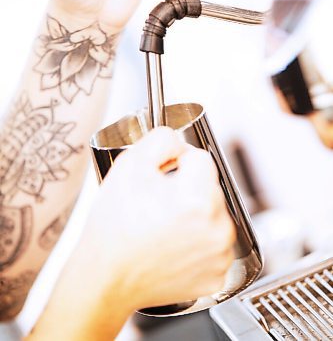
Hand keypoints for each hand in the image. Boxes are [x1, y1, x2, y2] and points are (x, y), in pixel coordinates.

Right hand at [84, 127, 235, 310]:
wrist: (105, 279)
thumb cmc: (114, 228)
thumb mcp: (130, 165)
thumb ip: (162, 139)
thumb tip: (180, 142)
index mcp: (198, 198)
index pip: (201, 158)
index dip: (178, 161)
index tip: (162, 175)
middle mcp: (217, 229)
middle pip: (210, 187)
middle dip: (188, 188)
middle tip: (157, 204)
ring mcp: (219, 256)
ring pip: (213, 214)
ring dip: (195, 214)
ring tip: (163, 226)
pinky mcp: (216, 277)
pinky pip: (212, 244)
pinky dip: (197, 242)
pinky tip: (172, 246)